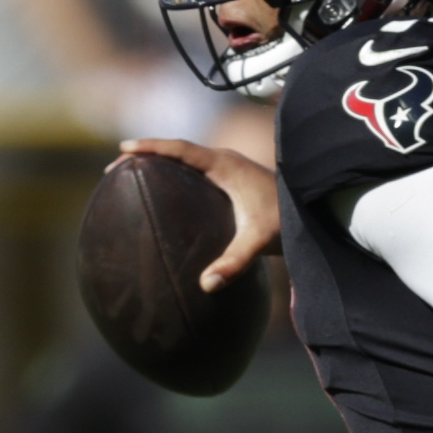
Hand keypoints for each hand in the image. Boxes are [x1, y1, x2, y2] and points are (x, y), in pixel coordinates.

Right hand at [118, 135, 280, 289]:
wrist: (318, 210)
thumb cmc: (289, 220)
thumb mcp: (259, 240)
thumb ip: (234, 262)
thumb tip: (206, 285)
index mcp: (225, 165)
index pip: (180, 149)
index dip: (151, 147)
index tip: (124, 149)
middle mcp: (225, 161)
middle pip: (176, 151)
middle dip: (145, 155)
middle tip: (114, 168)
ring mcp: (229, 168)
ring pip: (186, 160)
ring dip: (159, 163)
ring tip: (131, 176)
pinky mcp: (233, 180)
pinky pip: (196, 171)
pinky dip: (175, 175)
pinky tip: (164, 192)